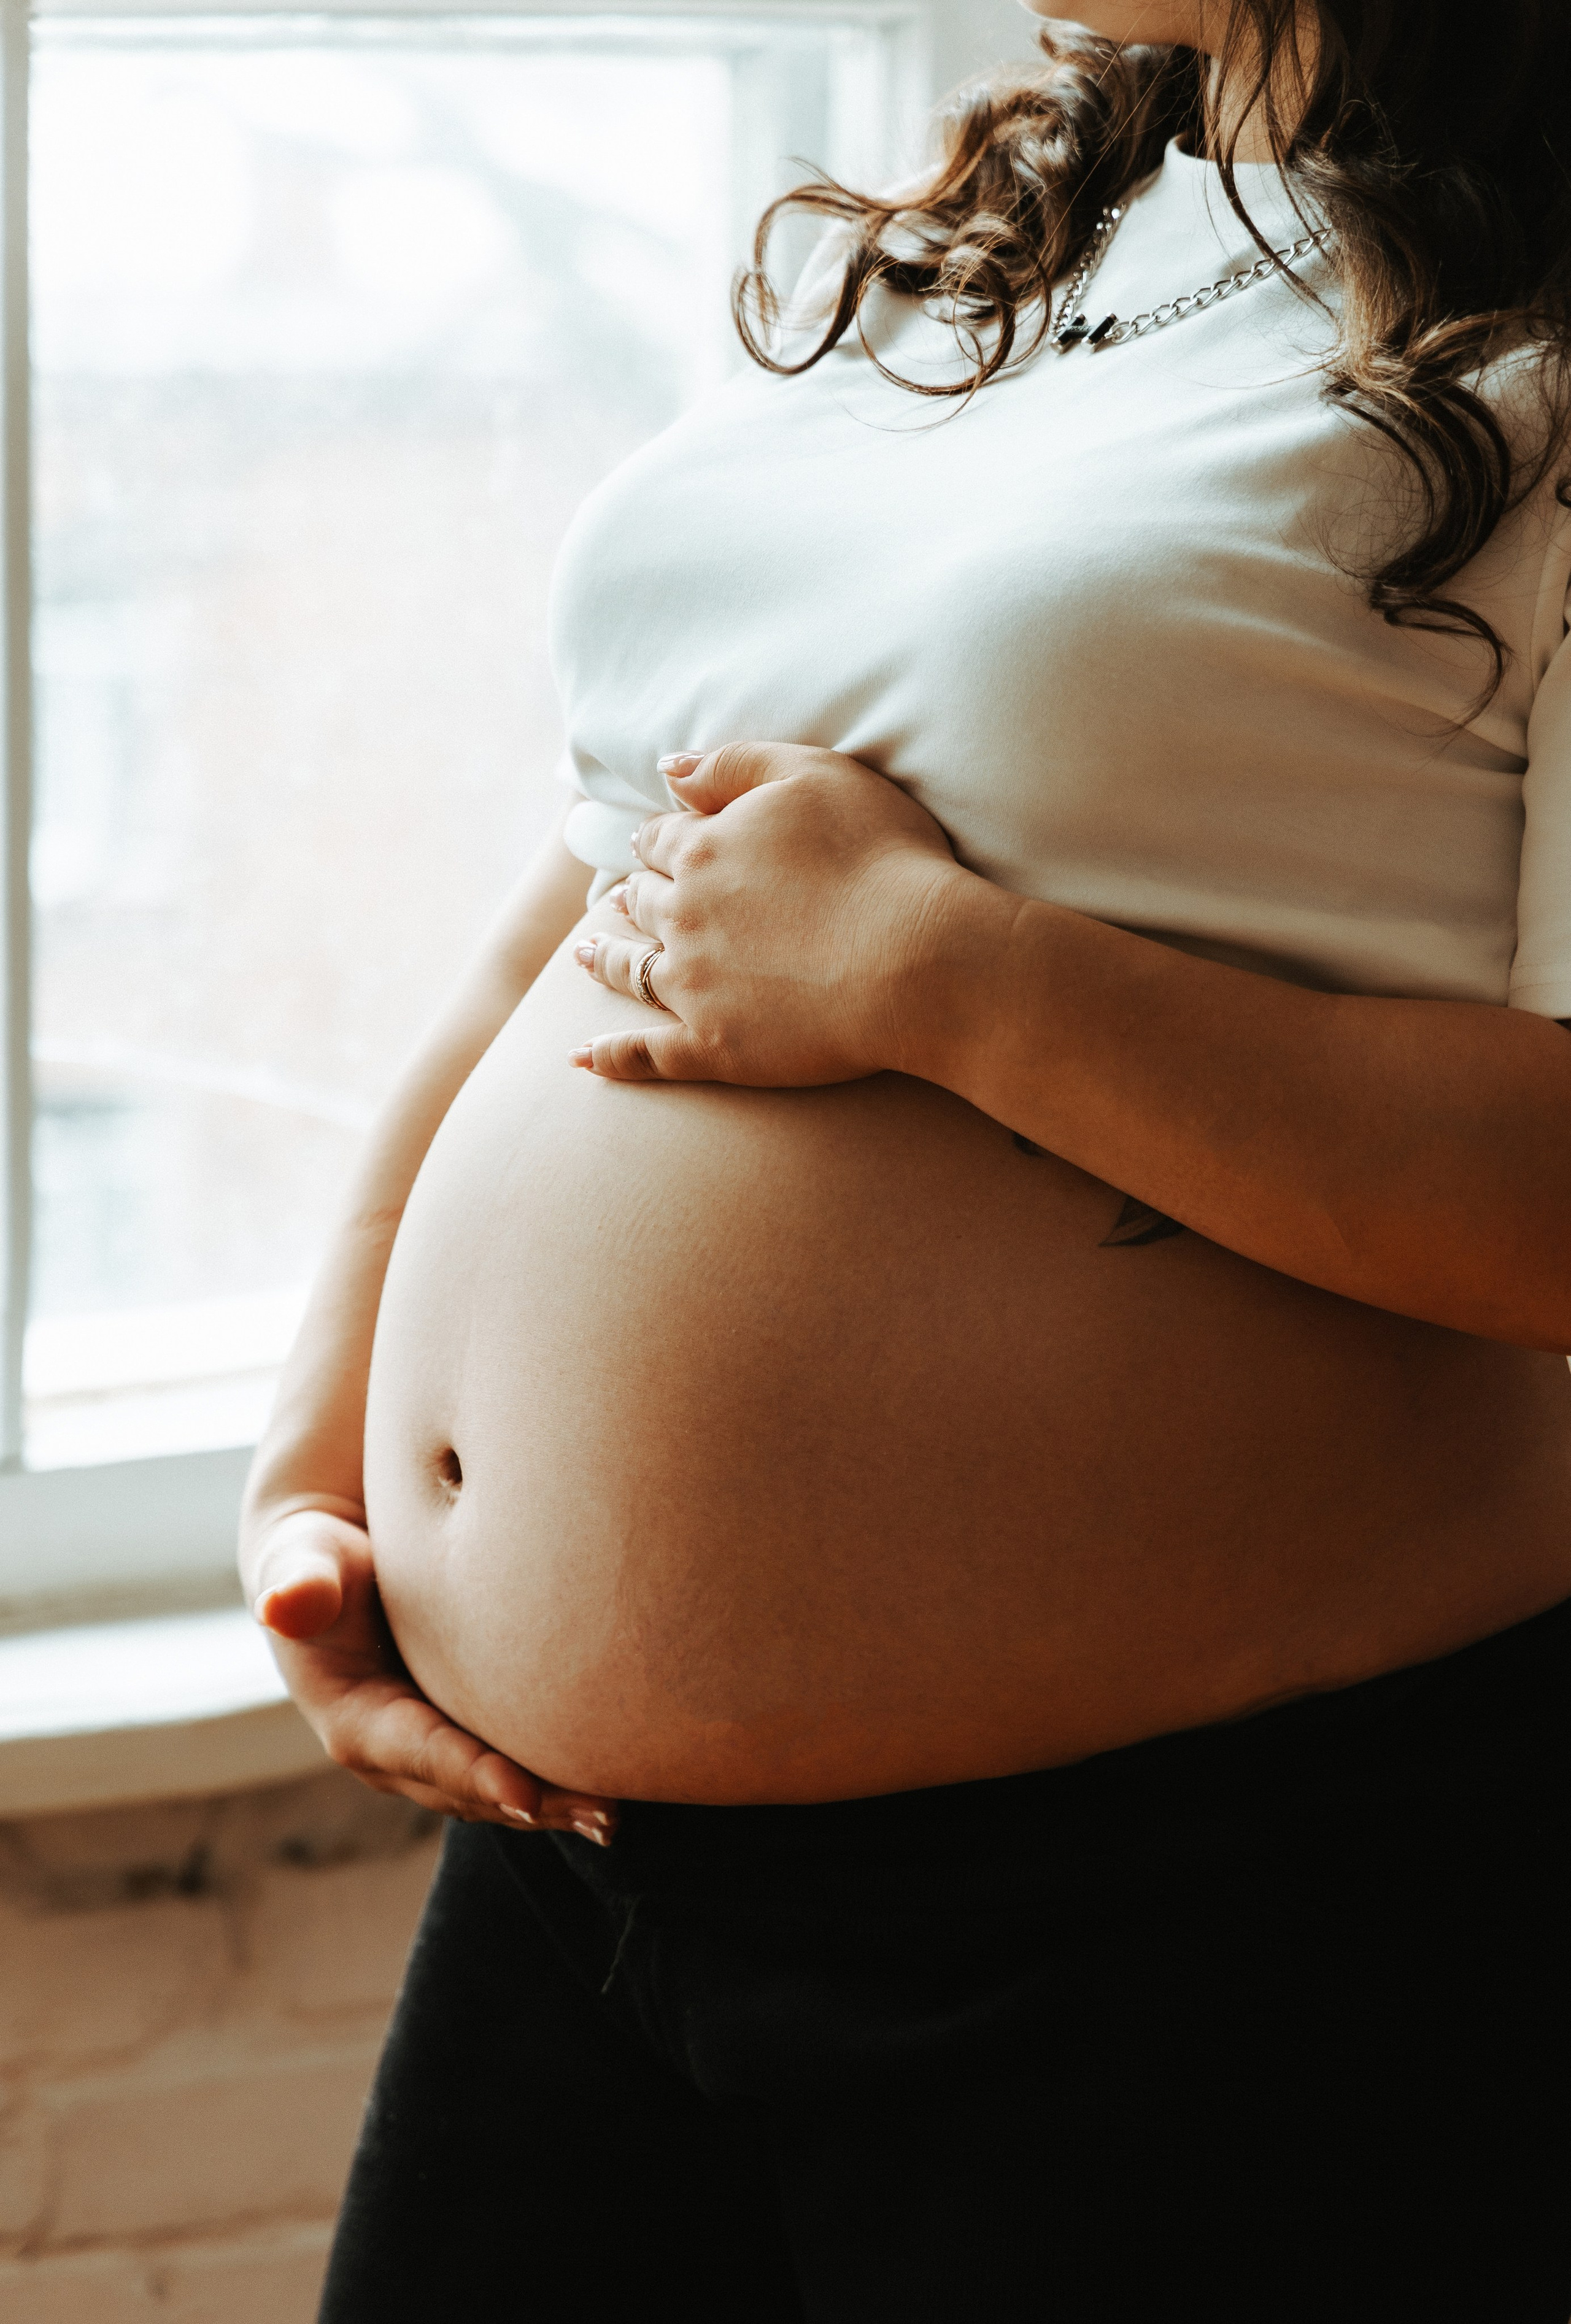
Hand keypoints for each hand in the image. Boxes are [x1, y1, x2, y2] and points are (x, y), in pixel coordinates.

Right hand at [247, 1504, 617, 1842]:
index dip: (471, 1772)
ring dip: (555, 1807)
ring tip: (614, 1817)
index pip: (420, 1752)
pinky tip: (613, 1786)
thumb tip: (283, 1601)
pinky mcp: (463, 1739)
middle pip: (468, 1789)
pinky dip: (556, 1782)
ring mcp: (431, 1755)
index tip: (525, 1791)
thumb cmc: (316, 1561)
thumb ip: (300, 1582)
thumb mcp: (301, 1566)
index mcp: (353, 1723)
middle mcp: (394, 1756)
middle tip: (602, 1816)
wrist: (328, 1572)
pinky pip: (512, 1770)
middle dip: (534, 1806)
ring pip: (496, 1791)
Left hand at [569, 741, 965, 1085]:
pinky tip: (581, 1059)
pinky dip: (608, 1056)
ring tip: (584, 954)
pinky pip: (644, 1054)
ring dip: (605, 959)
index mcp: (704, 850)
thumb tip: (669, 769)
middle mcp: (683, 917)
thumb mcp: (814, 774)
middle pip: (643, 901)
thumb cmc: (882, 859)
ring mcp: (693, 987)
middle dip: (632, 894)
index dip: (660, 838)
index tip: (653, 842)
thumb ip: (734, 763)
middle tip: (620, 898)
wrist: (917, 961)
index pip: (664, 839)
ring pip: (632, 970)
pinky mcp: (712, 1047)